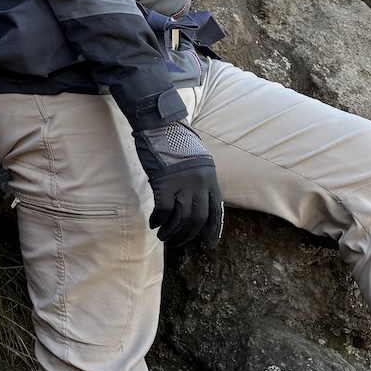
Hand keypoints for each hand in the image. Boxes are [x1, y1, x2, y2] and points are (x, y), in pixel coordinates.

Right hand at [133, 121, 223, 247]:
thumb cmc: (177, 142)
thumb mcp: (198, 161)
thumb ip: (201, 180)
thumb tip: (197, 200)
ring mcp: (183, 185)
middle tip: (177, 242)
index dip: (213, 230)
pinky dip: (159, 220)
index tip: (209, 244)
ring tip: (163, 237)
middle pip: (197, 219)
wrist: (162, 126)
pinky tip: (154, 223)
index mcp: (210, 179)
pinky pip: (164, 210)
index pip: (216, 212)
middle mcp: (200, 185)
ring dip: (171, 231)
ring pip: (181, 219)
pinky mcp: (165, 184)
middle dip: (188, 235)